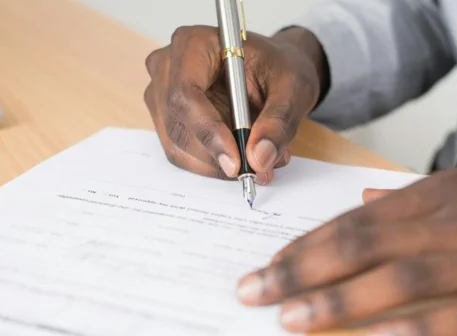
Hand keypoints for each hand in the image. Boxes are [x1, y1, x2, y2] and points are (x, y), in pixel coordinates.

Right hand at [143, 26, 327, 183]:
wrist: (273, 71)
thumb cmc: (279, 68)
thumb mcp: (293, 88)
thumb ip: (278, 121)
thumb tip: (259, 157)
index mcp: (193, 44)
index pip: (186, 94)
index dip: (208, 132)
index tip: (235, 162)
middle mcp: (168, 68)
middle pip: (178, 125)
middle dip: (216, 155)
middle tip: (256, 169)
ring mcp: (162, 95)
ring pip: (178, 146)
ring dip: (217, 164)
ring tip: (259, 161)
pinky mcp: (168, 120)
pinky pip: (182, 154)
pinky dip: (213, 164)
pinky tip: (242, 157)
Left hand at [236, 163, 456, 335]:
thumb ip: (416, 195)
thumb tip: (365, 197)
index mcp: (441, 194)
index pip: (355, 220)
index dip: (305, 245)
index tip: (265, 267)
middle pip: (364, 245)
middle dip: (301, 271)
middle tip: (254, 294)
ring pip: (403, 278)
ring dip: (342, 299)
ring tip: (293, 319)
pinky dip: (420, 330)